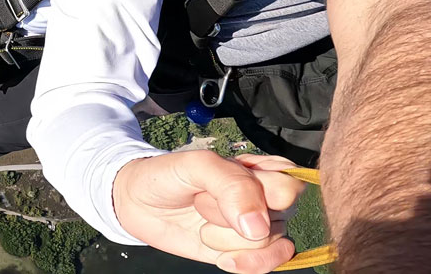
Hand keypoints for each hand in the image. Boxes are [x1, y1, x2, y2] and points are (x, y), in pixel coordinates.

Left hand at [113, 151, 304, 272]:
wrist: (140, 204)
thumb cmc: (170, 176)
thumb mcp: (197, 166)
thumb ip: (232, 185)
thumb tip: (260, 227)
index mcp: (260, 169)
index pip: (291, 183)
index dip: (262, 193)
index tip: (224, 190)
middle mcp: (265, 198)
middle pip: (283, 214)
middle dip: (236, 213)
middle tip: (204, 200)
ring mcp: (258, 227)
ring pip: (270, 242)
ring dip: (229, 237)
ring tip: (203, 221)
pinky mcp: (246, 252)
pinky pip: (267, 265)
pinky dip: (244, 263)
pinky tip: (221, 257)